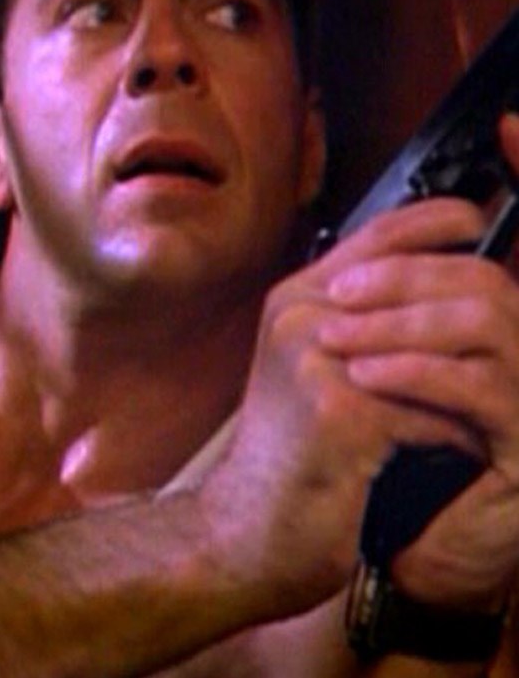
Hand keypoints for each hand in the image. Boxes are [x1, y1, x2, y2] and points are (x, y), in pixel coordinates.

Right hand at [201, 198, 481, 623]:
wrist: (249, 523)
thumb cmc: (289, 448)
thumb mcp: (308, 365)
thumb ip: (355, 321)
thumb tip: (425, 294)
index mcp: (296, 298)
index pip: (373, 236)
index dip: (431, 219)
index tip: (474, 220)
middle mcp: (301, 316)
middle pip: (410, 280)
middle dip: (471, 296)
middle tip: (514, 310)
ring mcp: (316, 360)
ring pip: (429, 348)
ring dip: (472, 374)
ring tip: (503, 389)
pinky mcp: (339, 411)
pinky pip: (428, 409)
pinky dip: (456, 430)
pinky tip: (468, 445)